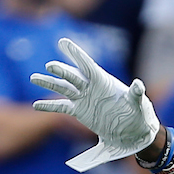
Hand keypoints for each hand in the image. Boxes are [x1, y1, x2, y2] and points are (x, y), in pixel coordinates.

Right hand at [30, 38, 160, 170]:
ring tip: (34, 78)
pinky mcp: (79, 111)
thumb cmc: (139, 114)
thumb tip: (138, 84)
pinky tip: (36, 105)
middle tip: (50, 66)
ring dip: (49, 83)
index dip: (76, 54)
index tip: (63, 42)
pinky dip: (49, 106)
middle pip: (72, 76)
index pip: (87, 65)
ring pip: (63, 88)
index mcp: (104, 82)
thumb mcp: (138, 104)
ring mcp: (84, 98)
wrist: (133, 131)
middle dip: (61, 71)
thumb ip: (136, 94)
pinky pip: (62, 107)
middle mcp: (91, 87)